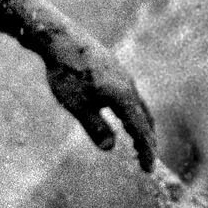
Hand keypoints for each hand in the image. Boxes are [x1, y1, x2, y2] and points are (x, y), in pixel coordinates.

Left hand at [41, 33, 159, 172]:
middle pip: (146, 119)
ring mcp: (124, 76)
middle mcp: (129, 86)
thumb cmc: (67, 73)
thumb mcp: (78, 106)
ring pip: (140, 106)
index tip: (148, 169)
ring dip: (141, 126)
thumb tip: (110, 149)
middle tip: (146, 159)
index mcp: (124, 97)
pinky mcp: (115, 69)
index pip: (141, 130)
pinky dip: (133, 112)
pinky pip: (132, 96)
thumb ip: (96, 128)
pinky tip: (122, 114)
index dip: (146, 151)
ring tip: (138, 140)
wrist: (60, 37)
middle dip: (148, 141)